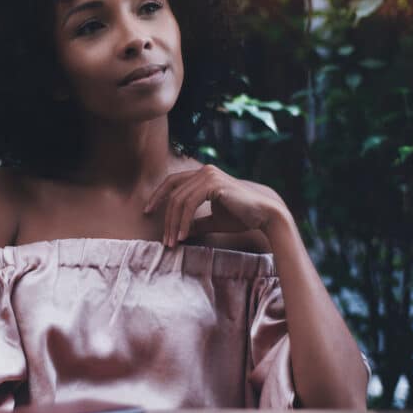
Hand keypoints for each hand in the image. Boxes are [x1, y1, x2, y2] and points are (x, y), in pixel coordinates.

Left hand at [143, 164, 285, 246]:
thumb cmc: (242, 216)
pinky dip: (183, 221)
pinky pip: (189, 203)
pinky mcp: (214, 184)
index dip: (158, 196)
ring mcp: (209, 175)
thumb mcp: (213, 220)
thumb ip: (196, 222)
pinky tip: (182, 235)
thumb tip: (180, 232)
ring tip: (173, 242)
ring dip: (173, 223)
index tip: (147, 212)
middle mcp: (204, 171)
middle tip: (165, 240)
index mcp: (202, 175)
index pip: (172, 182)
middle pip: (173, 193)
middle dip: (165, 218)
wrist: (265, 214)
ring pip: (179, 200)